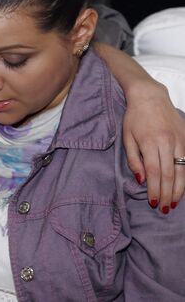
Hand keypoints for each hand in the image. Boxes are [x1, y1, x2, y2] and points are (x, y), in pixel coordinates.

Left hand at [123, 81, 184, 212]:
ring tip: (174, 202)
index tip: (153, 202)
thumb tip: (142, 180)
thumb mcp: (127, 137)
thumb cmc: (134, 117)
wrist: (150, 96)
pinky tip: (182, 186)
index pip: (154, 172)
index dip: (154, 189)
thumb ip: (134, 160)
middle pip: (169, 174)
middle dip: (167, 194)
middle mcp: (167, 142)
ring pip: (182, 169)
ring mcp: (179, 140)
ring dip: (178, 189)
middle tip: (164, 208)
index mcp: (150, 143)